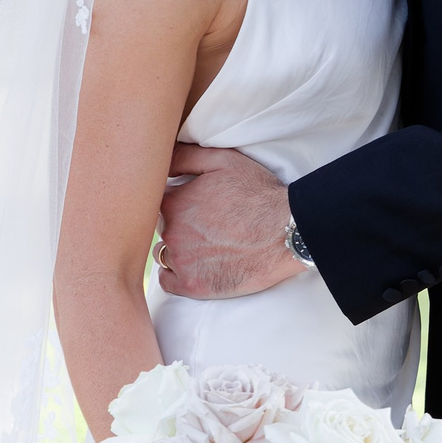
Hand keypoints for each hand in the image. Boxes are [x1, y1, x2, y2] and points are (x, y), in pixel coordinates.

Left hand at [158, 144, 303, 298]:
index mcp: (173, 203)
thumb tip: (161, 161)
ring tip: (204, 244)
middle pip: (161, 228)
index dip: (174, 201)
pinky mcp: (193, 286)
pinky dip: (177, 273)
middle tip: (203, 223)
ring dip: (177, 249)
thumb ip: (184, 157)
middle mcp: (171, 233)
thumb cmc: (256, 193)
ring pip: (163, 253)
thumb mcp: (221, 161)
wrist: (285, 232)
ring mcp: (181, 261)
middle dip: (177, 224)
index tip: (192, 203)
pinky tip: (196, 264)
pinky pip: (168, 281)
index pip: (157, 202)